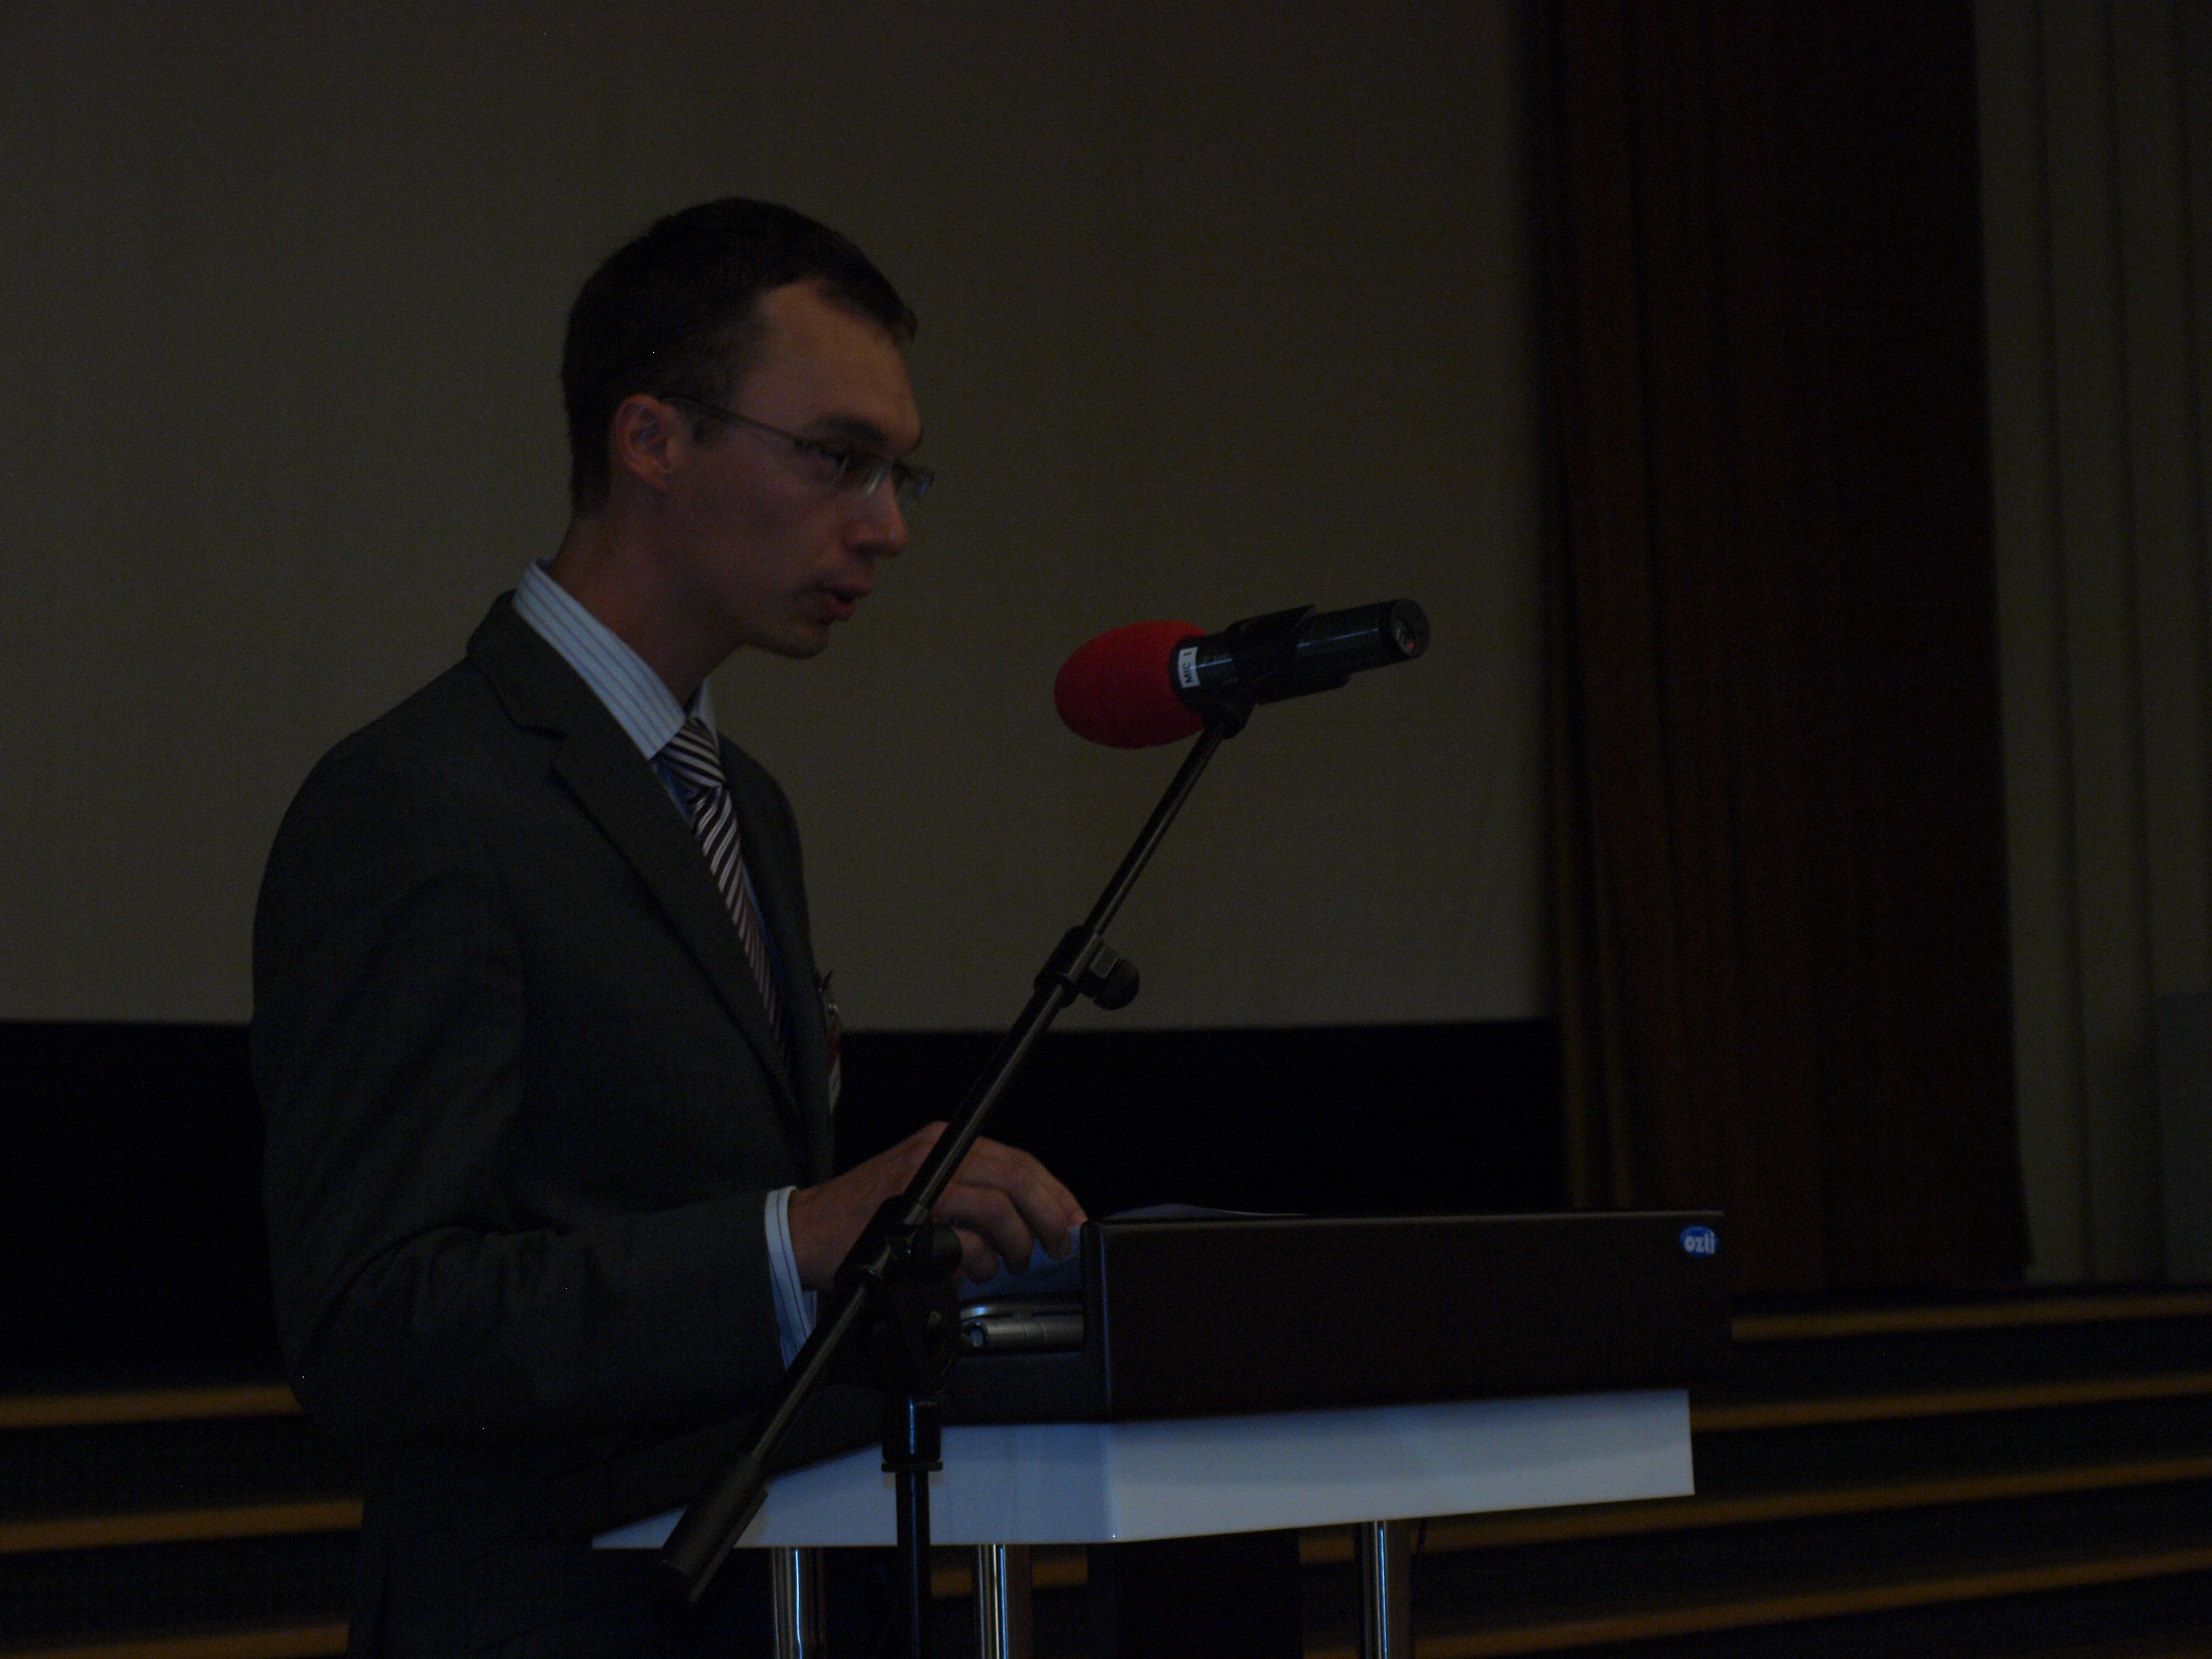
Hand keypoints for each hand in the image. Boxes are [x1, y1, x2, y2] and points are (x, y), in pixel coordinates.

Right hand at [784, 1122, 1085, 1293]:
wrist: (804, 1232)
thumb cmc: (864, 1220)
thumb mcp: (924, 1194)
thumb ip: (972, 1200)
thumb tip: (1028, 1225)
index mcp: (947, 1143)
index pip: (1018, 1160)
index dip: (1055, 1193)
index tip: (1074, 1221)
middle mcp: (939, 1150)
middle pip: (1018, 1176)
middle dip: (1050, 1216)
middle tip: (1059, 1245)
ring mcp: (924, 1179)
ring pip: (998, 1207)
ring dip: (1014, 1246)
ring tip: (1007, 1265)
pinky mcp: (910, 1211)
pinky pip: (965, 1238)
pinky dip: (976, 1261)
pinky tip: (969, 1271)